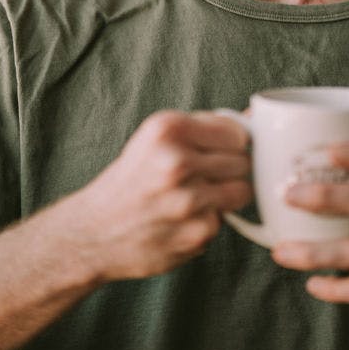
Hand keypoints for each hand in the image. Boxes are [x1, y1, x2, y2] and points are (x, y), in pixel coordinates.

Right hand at [77, 110, 251, 281]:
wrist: (93, 231)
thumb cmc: (132, 179)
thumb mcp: (156, 138)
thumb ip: (203, 127)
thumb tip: (255, 116)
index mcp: (168, 129)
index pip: (236, 132)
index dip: (231, 143)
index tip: (218, 150)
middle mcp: (178, 161)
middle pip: (242, 161)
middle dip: (229, 169)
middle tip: (202, 177)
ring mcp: (188, 200)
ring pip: (242, 191)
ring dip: (225, 195)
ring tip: (196, 197)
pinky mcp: (196, 233)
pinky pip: (225, 220)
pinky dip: (209, 221)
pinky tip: (183, 220)